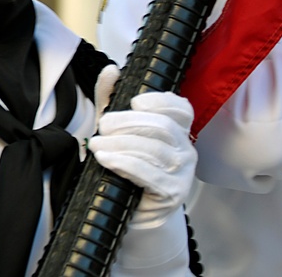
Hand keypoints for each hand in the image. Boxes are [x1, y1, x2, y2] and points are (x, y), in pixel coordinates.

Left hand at [89, 86, 195, 228]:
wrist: (134, 210)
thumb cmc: (128, 167)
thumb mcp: (117, 129)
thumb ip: (112, 98)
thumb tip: (110, 71)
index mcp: (177, 131)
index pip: (181, 109)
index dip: (160, 101)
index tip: (134, 102)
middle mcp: (186, 150)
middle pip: (162, 127)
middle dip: (127, 123)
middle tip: (102, 126)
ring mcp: (182, 173)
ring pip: (154, 149)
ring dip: (120, 145)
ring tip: (96, 145)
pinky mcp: (173, 193)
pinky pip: (149, 174)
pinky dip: (125, 164)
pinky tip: (106, 160)